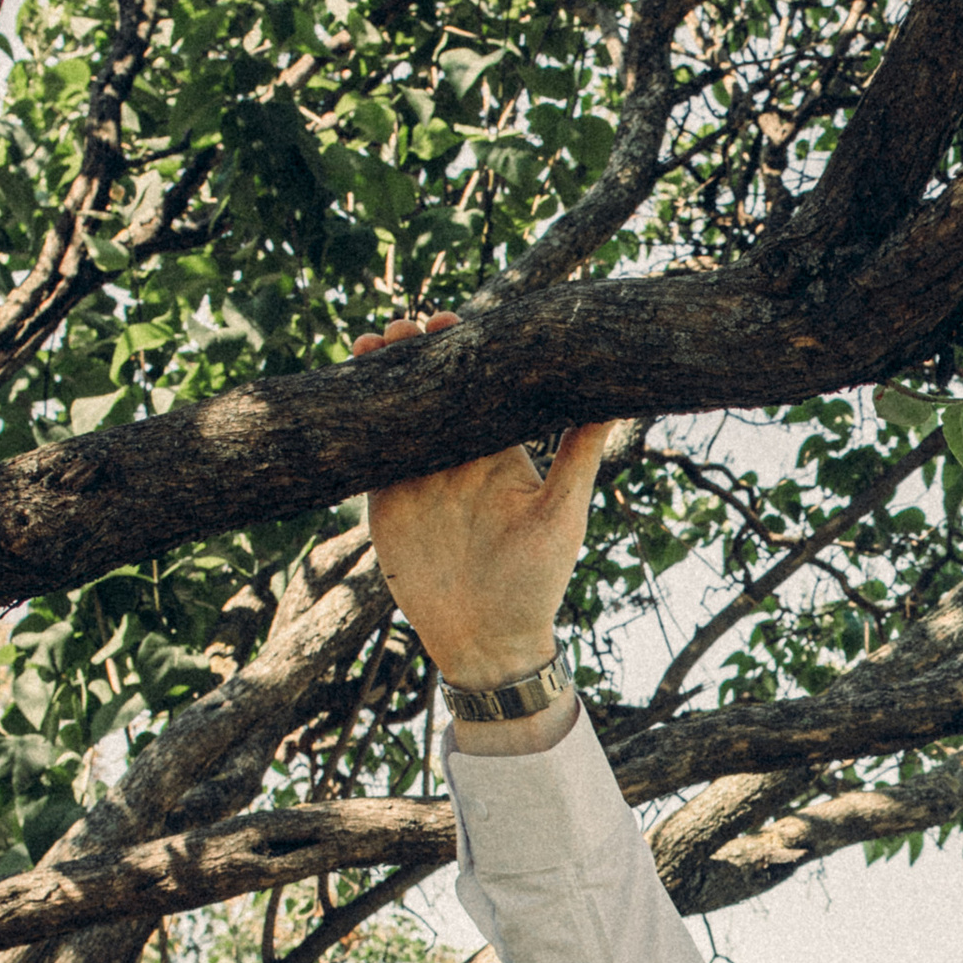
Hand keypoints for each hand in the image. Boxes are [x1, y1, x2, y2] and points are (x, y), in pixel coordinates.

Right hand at [351, 310, 611, 689]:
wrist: (488, 640)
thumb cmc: (537, 581)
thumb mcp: (563, 513)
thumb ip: (580, 454)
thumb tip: (615, 396)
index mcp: (499, 450)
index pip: (478, 385)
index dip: (462, 349)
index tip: (451, 322)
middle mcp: (458, 456)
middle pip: (432, 389)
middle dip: (415, 352)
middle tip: (405, 327)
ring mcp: (419, 476)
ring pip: (397, 411)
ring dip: (382, 376)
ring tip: (372, 346)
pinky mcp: (385, 499)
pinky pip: (370, 448)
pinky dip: (358, 418)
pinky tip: (348, 388)